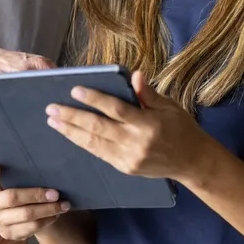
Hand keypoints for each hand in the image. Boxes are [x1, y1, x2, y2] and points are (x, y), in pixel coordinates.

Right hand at [0, 164, 69, 240]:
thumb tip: (39, 160)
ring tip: (64, 205)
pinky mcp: (7, 234)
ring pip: (25, 215)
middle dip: (36, 195)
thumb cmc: (15, 187)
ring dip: (48, 210)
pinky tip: (56, 214)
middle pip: (12, 198)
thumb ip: (17, 170)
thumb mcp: (11, 178)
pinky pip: (30, 228)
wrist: (12, 213)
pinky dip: (46, 221)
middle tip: (56, 193)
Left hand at [46, 71, 212, 181]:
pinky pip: (99, 154)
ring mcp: (129, 158)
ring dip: (71, 132)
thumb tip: (134, 75)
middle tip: (52, 108)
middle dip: (73, 117)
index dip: (94, 99)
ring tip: (54, 121)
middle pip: (98, 128)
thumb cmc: (181, 128)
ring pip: (94, 143)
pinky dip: (83, 144)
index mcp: (149, 124)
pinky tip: (70, 135)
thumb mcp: (169, 107)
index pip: (116, 109)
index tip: (75, 90)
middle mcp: (136, 143)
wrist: (191, 161)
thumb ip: (148, 94)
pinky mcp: (125, 168)